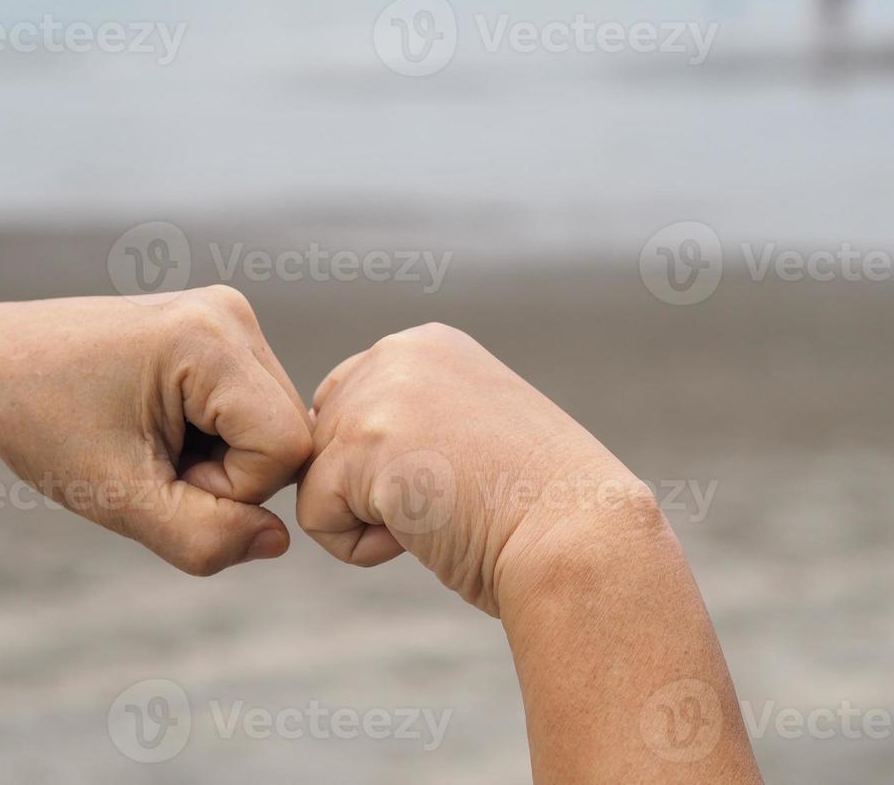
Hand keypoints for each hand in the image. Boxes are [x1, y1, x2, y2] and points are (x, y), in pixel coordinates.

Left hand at [0, 287, 312, 574]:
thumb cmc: (39, 425)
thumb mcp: (116, 497)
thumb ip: (202, 536)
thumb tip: (278, 541)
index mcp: (208, 337)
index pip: (284, 447)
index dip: (230, 489)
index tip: (155, 474)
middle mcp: (229, 312)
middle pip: (287, 432)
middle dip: (226, 473)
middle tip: (148, 462)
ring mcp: (225, 312)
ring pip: (273, 423)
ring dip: (220, 457)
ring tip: (148, 441)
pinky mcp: (216, 324)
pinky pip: (252, 404)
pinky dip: (214, 434)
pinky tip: (158, 425)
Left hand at [293, 323, 657, 616]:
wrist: (579, 537)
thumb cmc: (536, 507)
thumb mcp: (468, 430)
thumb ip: (407, 419)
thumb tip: (333, 453)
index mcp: (429, 345)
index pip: (350, 402)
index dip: (385, 464)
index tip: (457, 479)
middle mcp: (400, 353)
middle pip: (325, 439)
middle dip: (372, 488)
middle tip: (454, 499)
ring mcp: (380, 393)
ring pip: (317, 478)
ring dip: (369, 518)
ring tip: (443, 513)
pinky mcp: (364, 444)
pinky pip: (314, 515)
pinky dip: (360, 548)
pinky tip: (424, 533)